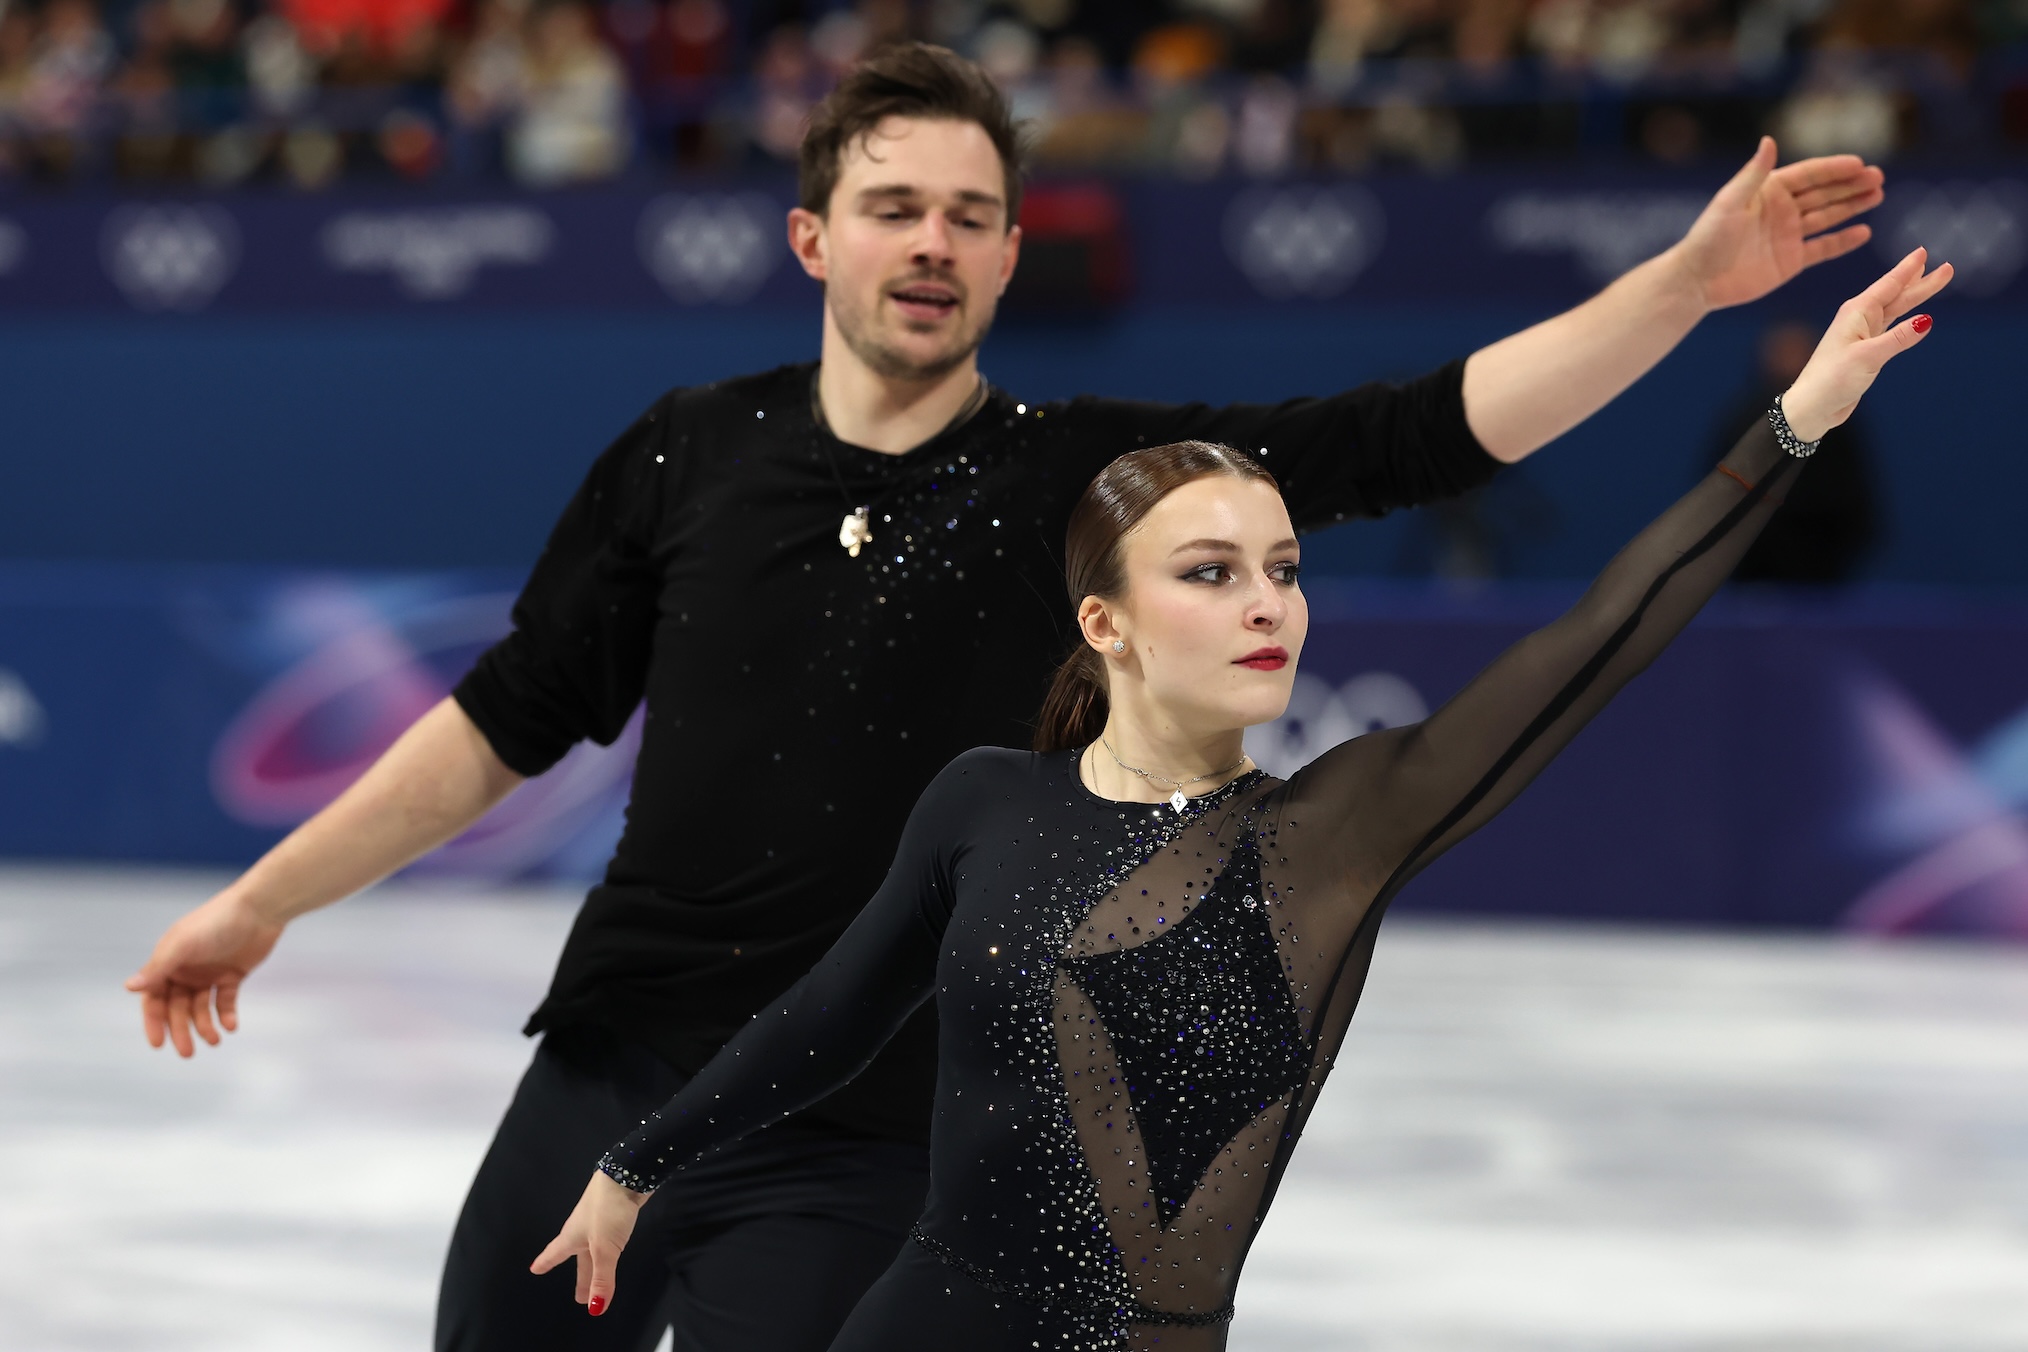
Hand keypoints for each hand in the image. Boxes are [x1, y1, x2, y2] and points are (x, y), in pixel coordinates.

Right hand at [124, 890, 285, 1055]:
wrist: (259, 910)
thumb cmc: (216, 923)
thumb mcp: (182, 945)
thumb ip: (158, 968)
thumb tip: (129, 988)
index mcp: (168, 962)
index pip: (155, 998)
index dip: (154, 1021)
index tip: (158, 1044)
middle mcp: (186, 970)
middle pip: (177, 1008)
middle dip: (181, 1030)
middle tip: (187, 1053)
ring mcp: (209, 974)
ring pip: (201, 1008)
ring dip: (204, 1026)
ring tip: (214, 1040)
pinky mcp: (232, 975)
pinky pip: (225, 1002)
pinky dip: (226, 1015)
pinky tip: (230, 1026)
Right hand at [531, 1171, 650, 1316]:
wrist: (627, 1174)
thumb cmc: (607, 1210)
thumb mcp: (604, 1249)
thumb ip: (602, 1278)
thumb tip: (595, 1309)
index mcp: (572, 1237)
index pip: (555, 1255)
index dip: (545, 1263)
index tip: (534, 1270)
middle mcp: (582, 1229)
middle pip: (580, 1260)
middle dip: (581, 1278)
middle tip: (580, 1297)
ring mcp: (599, 1221)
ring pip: (594, 1251)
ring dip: (595, 1268)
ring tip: (597, 1281)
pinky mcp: (616, 1214)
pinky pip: (608, 1240)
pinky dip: (607, 1252)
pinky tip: (612, 1250)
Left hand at [1670, 137, 1885, 310]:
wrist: (1697, 280)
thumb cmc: (1708, 238)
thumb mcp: (1730, 202)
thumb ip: (1753, 174)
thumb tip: (1769, 140)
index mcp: (1769, 191)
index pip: (1809, 175)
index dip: (1834, 169)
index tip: (1860, 164)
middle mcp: (1782, 210)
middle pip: (1824, 193)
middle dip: (1851, 184)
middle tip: (1878, 177)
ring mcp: (1788, 235)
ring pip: (1828, 216)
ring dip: (1853, 205)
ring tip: (1878, 195)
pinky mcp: (1791, 260)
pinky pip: (1823, 248)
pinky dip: (1843, 241)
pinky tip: (1864, 232)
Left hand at [1781, 247, 1952, 443]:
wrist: (1812, 407)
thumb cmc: (1832, 380)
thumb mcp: (1868, 357)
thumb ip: (1898, 338)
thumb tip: (1927, 319)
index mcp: (1856, 312)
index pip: (1889, 284)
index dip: (1908, 268)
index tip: (1924, 251)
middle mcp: (1859, 319)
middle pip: (1897, 295)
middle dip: (1921, 281)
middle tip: (1946, 267)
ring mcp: (1862, 334)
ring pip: (1896, 309)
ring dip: (1916, 297)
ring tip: (1935, 281)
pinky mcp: (1865, 350)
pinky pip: (1890, 326)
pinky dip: (1905, 318)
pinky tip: (1915, 314)